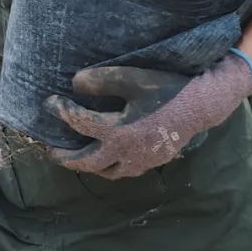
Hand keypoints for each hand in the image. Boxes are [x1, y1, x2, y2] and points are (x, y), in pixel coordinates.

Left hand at [44, 53, 251, 179]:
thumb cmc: (166, 88)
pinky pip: (125, 171)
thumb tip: (74, 83)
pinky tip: (110, 157)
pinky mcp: (152, 162)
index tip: (50, 102)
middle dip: (65, 158)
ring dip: (89, 166)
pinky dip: (111, 167)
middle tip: (51, 151)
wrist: (201, 105)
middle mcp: (125, 152)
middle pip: (87, 162)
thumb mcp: (131, 78)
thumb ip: (101, 80)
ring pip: (107, 172)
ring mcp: (140, 161)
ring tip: (78, 156)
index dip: (60, 111)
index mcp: (117, 131)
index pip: (78, 124)